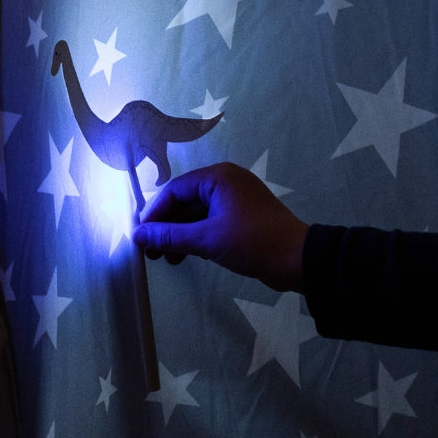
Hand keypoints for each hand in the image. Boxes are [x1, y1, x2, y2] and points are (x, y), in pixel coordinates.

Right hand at [132, 163, 307, 291]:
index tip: (140, 236)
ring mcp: (235, 199)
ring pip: (196, 214)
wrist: (298, 260)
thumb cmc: (253, 242)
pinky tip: (186, 255)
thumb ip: (169, 236)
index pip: (174, 190)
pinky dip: (196, 237)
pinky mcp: (242, 216)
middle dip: (166, 227)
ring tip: (167, 259)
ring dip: (179, 235)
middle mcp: (226, 182)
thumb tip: (139, 235)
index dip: (154, 214)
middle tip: (150, 251)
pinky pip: (210, 221)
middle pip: (184, 201)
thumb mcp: (206, 240)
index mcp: (218, 177)